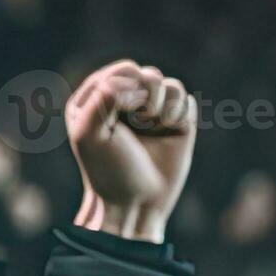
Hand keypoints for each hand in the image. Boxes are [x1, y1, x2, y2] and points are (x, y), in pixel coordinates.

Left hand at [66, 59, 195, 243]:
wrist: (136, 203)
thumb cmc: (108, 171)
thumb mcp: (89, 134)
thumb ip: (101, 98)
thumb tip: (135, 80)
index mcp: (98, 98)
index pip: (123, 71)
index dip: (128, 89)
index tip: (122, 116)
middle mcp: (125, 100)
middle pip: (148, 74)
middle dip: (148, 99)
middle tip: (139, 125)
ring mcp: (152, 110)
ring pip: (170, 85)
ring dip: (164, 109)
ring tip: (152, 131)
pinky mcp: (176, 120)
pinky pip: (186, 99)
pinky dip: (179, 115)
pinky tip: (169, 133)